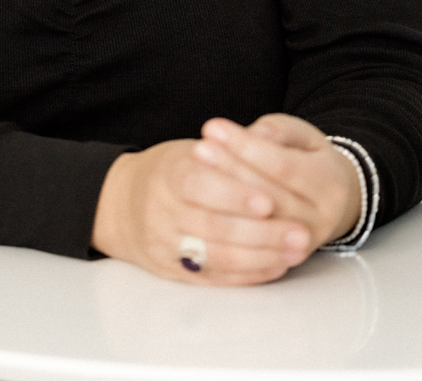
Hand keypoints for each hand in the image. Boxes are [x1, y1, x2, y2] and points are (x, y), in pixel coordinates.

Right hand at [91, 138, 314, 285]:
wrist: (122, 205)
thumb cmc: (168, 172)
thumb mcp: (187, 150)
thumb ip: (224, 152)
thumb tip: (264, 144)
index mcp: (166, 173)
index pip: (197, 184)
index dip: (234, 193)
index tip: (269, 200)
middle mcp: (161, 212)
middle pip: (213, 227)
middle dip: (261, 232)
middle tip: (300, 232)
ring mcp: (164, 245)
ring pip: (216, 257)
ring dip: (261, 256)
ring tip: (295, 251)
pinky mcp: (172, 271)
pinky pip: (213, 278)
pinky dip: (247, 274)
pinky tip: (275, 266)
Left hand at [195, 114, 361, 250]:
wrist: (332, 203)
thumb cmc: (308, 160)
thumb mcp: (302, 136)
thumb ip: (279, 130)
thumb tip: (255, 134)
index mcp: (329, 182)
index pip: (283, 166)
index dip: (246, 148)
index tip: (213, 128)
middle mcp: (322, 218)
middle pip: (269, 198)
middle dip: (230, 170)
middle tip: (198, 148)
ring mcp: (304, 245)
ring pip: (258, 225)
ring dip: (224, 197)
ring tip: (196, 171)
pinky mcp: (284, 262)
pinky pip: (251, 250)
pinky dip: (225, 228)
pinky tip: (201, 206)